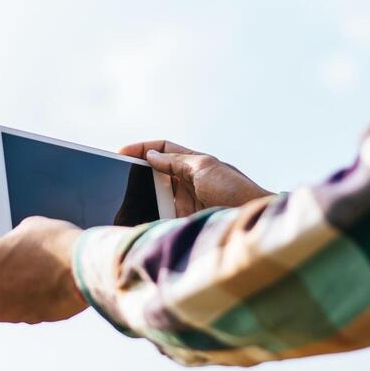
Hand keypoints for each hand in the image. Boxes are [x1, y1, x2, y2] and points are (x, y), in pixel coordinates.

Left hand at [0, 216, 87, 323]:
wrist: (84, 270)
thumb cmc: (56, 244)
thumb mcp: (28, 228)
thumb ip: (11, 240)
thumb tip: (14, 248)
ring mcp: (0, 308)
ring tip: (19, 278)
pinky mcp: (21, 320)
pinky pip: (13, 310)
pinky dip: (19, 302)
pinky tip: (35, 289)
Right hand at [119, 139, 271, 215]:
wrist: (251, 220)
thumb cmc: (234, 190)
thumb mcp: (204, 167)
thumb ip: (176, 161)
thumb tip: (151, 155)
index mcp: (193, 162)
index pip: (163, 149)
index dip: (143, 148)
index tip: (122, 153)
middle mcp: (188, 181)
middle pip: (156, 173)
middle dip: (138, 173)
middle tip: (119, 177)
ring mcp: (186, 202)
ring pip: (156, 196)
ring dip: (142, 197)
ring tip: (124, 197)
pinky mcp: (184, 222)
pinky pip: (161, 217)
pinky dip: (150, 216)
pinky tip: (138, 216)